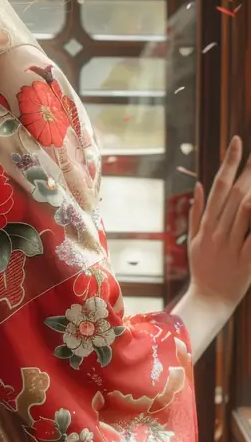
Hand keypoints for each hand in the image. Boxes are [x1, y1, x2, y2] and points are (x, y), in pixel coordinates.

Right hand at [187, 135, 250, 312]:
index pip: (218, 185)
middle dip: (247, 170)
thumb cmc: (204, 269)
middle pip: (234, 194)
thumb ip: (197, 212)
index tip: (237, 141)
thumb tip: (199, 185)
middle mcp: (218, 231)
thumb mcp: (195, 240)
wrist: (209, 300)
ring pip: (245, 212)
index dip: (229, 162)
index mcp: (207, 224)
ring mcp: (231, 246)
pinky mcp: (245, 261)